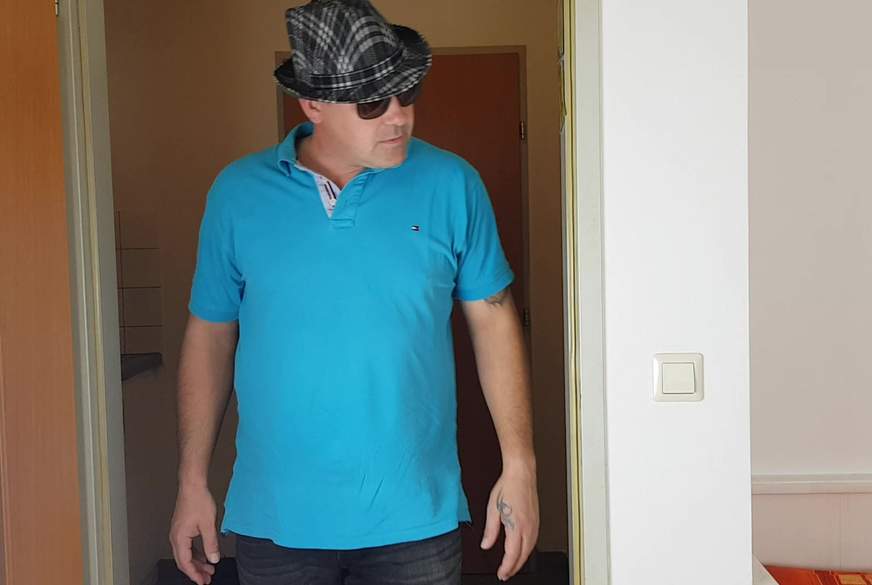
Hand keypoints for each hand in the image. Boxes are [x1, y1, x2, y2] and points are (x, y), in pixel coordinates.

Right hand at [169, 483, 219, 584]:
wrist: (192, 485)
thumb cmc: (198, 500)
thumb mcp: (208, 525)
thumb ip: (211, 544)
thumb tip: (214, 559)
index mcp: (179, 538)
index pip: (185, 563)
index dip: (194, 574)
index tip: (203, 581)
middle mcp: (175, 537)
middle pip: (184, 560)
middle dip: (196, 571)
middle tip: (207, 578)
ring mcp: (178, 532)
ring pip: (186, 553)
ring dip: (197, 562)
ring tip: (209, 568)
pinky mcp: (182, 527)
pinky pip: (187, 545)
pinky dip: (196, 552)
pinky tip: (205, 555)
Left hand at [481, 464, 539, 580]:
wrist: (521, 474)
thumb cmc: (508, 487)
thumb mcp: (492, 510)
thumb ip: (490, 530)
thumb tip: (486, 544)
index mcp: (516, 527)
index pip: (512, 555)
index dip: (506, 568)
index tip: (501, 574)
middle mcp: (528, 528)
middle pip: (523, 556)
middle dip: (514, 568)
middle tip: (505, 574)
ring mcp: (534, 524)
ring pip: (530, 550)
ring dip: (521, 560)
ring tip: (512, 566)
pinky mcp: (536, 520)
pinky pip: (533, 541)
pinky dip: (527, 550)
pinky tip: (522, 550)